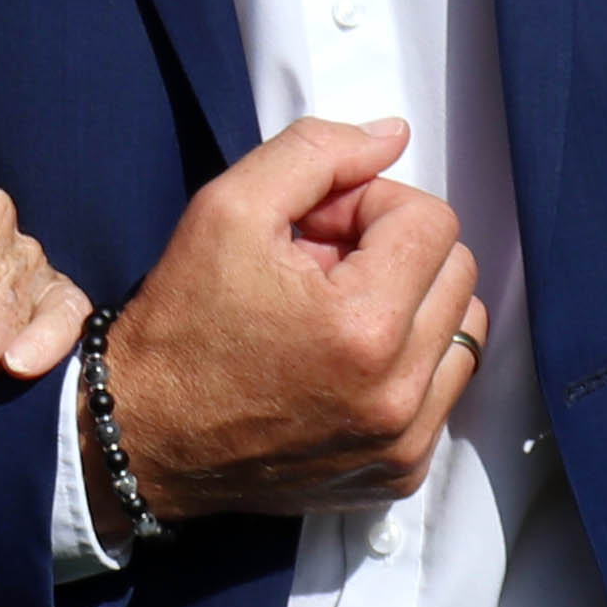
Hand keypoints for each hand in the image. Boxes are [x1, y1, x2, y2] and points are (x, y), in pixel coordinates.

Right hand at [96, 115, 481, 532]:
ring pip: (462, 329)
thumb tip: (394, 136)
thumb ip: (316, 153)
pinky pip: (443, 388)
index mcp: (363, 326)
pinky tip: (343, 362)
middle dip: (393, 251)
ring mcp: (404, 440)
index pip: (431, 221)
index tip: (316, 229)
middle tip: (321, 267)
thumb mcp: (226, 209)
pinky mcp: (399, 470)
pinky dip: (407, 362)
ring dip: (411, 305)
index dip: (369, 205)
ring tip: (336, 314)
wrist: (144, 438)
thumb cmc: (180, 326)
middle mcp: (398, 393)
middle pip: (456, 271)